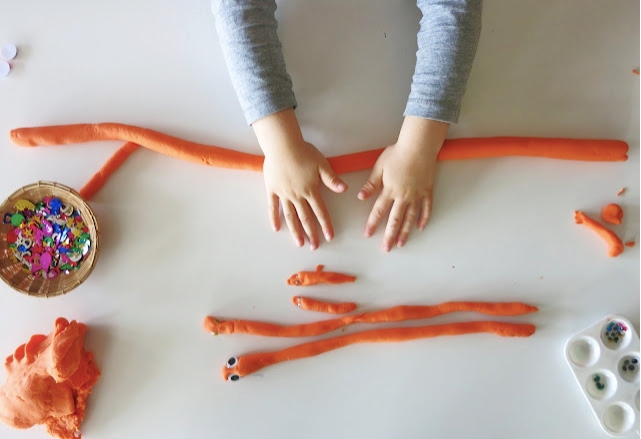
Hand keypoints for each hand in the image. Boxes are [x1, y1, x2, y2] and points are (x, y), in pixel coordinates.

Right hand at [253, 109, 347, 248]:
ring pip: (290, 216)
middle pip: (305, 218)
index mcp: (311, 190)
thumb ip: (332, 179)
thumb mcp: (322, 164)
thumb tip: (345, 190)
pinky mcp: (272, 190)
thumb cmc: (303, 152)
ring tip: (299, 243)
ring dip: (295, 231)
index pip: (320, 212)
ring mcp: (284, 194)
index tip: (329, 237)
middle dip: (311, 234)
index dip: (325, 225)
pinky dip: (274, 218)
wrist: (282, 145)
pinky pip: (273, 207)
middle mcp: (297, 196)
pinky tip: (276, 229)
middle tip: (314, 246)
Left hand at [358, 117, 448, 250]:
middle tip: (386, 248)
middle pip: (395, 220)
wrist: (419, 145)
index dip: (372, 224)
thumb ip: (371, 184)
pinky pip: (427, 208)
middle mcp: (403, 196)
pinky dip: (424, 218)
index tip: (367, 234)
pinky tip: (420, 227)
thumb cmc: (397, 153)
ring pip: (410, 218)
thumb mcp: (379, 167)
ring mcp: (417, 195)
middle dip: (389, 235)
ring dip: (405, 232)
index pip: (378, 211)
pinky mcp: (427, 191)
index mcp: (389, 190)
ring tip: (401, 243)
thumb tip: (361, 197)